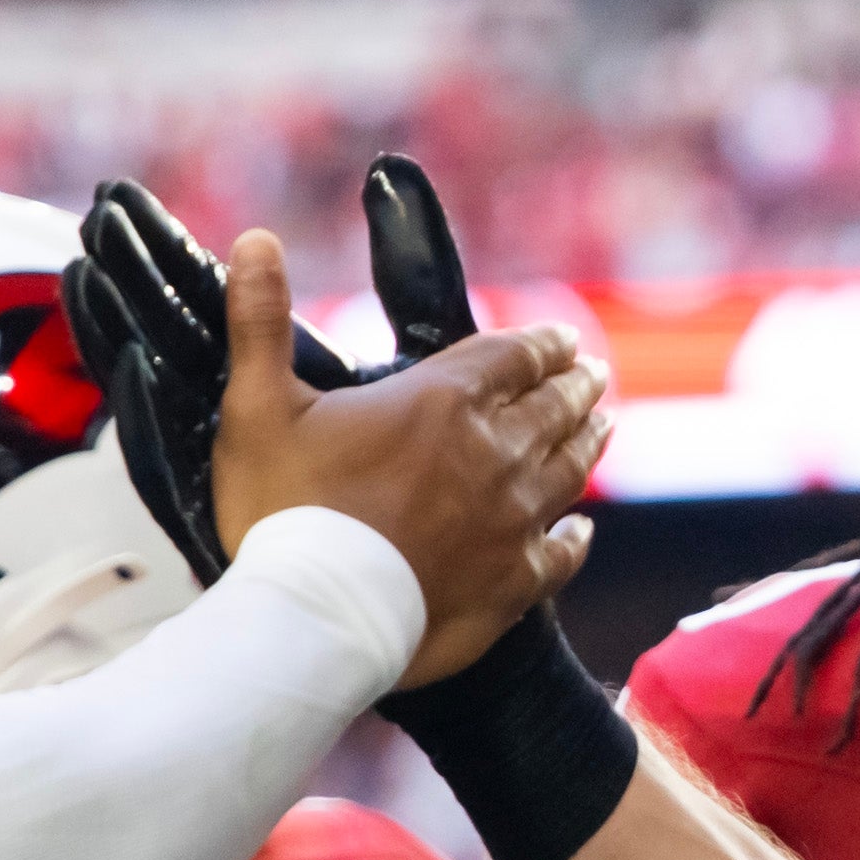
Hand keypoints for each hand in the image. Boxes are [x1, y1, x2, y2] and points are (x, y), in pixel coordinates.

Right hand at [69, 169, 604, 688]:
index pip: (514, 355)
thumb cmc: (281, 514)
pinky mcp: (515, 583)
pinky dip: (576, 536)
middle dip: (575, 385)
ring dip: (589, 441)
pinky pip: (564, 552)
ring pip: (571, 468)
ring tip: (603, 425)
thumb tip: (256, 238)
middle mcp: (494, 452)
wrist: (313, 621)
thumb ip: (260, 320)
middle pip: (554, 406)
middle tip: (592, 375)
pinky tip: (581, 529)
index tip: (561, 339)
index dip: (541, 343)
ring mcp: (513, 520)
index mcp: (442, 400)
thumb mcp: (257, 407)